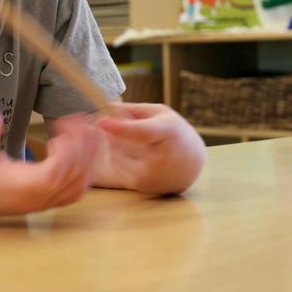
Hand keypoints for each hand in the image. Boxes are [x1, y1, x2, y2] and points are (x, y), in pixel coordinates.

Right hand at [0, 111, 100, 217]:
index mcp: (19, 189)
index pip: (53, 177)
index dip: (64, 155)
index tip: (58, 136)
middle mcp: (35, 199)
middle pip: (74, 179)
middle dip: (82, 149)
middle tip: (75, 124)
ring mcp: (42, 202)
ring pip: (78, 187)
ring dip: (85, 159)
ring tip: (79, 133)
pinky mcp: (44, 200)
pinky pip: (73, 191)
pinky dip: (82, 171)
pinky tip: (73, 151)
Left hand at [91, 103, 205, 194]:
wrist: (191, 165)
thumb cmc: (173, 133)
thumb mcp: (160, 114)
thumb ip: (133, 109)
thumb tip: (106, 106)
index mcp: (169, 133)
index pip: (143, 132)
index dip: (121, 128)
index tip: (101, 121)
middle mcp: (161, 157)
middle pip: (122, 142)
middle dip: (111, 130)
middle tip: (113, 122)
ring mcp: (150, 174)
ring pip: (115, 154)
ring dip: (114, 143)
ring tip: (132, 140)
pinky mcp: (140, 185)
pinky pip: (116, 166)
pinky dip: (118, 157)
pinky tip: (133, 153)